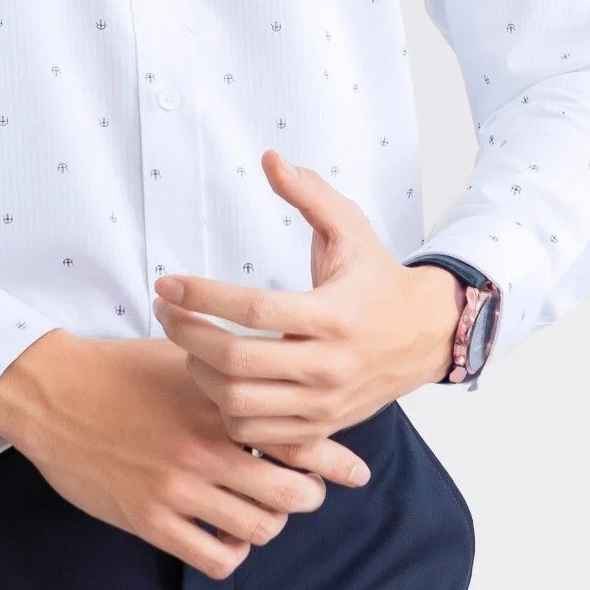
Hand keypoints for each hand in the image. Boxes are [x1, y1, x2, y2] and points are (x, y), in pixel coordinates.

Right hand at [0, 333, 373, 581]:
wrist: (54, 392)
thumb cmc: (119, 370)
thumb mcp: (182, 359)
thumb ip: (229, 376)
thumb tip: (275, 379)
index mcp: (218, 404)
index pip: (295, 436)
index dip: (335, 460)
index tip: (356, 472)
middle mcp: (205, 448)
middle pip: (290, 493)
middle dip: (305, 497)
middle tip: (300, 492)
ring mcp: (178, 488)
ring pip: (258, 529)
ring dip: (268, 524)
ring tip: (260, 511)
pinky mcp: (151, 520)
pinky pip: (215, 557)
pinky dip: (232, 552)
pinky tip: (225, 535)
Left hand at [150, 148, 462, 452]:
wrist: (425, 335)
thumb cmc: (377, 277)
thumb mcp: (350, 227)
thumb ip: (309, 193)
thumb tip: (269, 158)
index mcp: (334, 315)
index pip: (254, 310)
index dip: (202, 295)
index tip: (166, 283)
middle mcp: (329, 365)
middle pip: (237, 361)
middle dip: (187, 334)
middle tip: (164, 311)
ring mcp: (324, 403)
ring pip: (240, 403)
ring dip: (199, 374)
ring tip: (185, 342)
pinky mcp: (321, 426)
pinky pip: (256, 431)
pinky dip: (224, 408)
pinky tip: (213, 377)